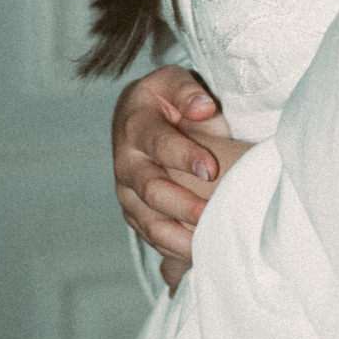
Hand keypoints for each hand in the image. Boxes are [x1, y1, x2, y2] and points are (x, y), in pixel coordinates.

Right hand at [112, 67, 242, 292]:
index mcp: (136, 126)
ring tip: (205, 246)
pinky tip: (197, 255)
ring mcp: (128, 191)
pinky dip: (172, 248)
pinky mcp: (134, 213)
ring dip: (176, 236)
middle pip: (151, 189)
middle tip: (209, 215)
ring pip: (148, 220)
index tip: (211, 169)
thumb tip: (203, 107)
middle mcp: (127, 162)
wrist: (139, 117)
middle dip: (182, 204)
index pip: (159, 143)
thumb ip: (188, 92)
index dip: (184, 156)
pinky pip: (151, 236)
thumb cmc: (167, 100)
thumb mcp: (174, 83)